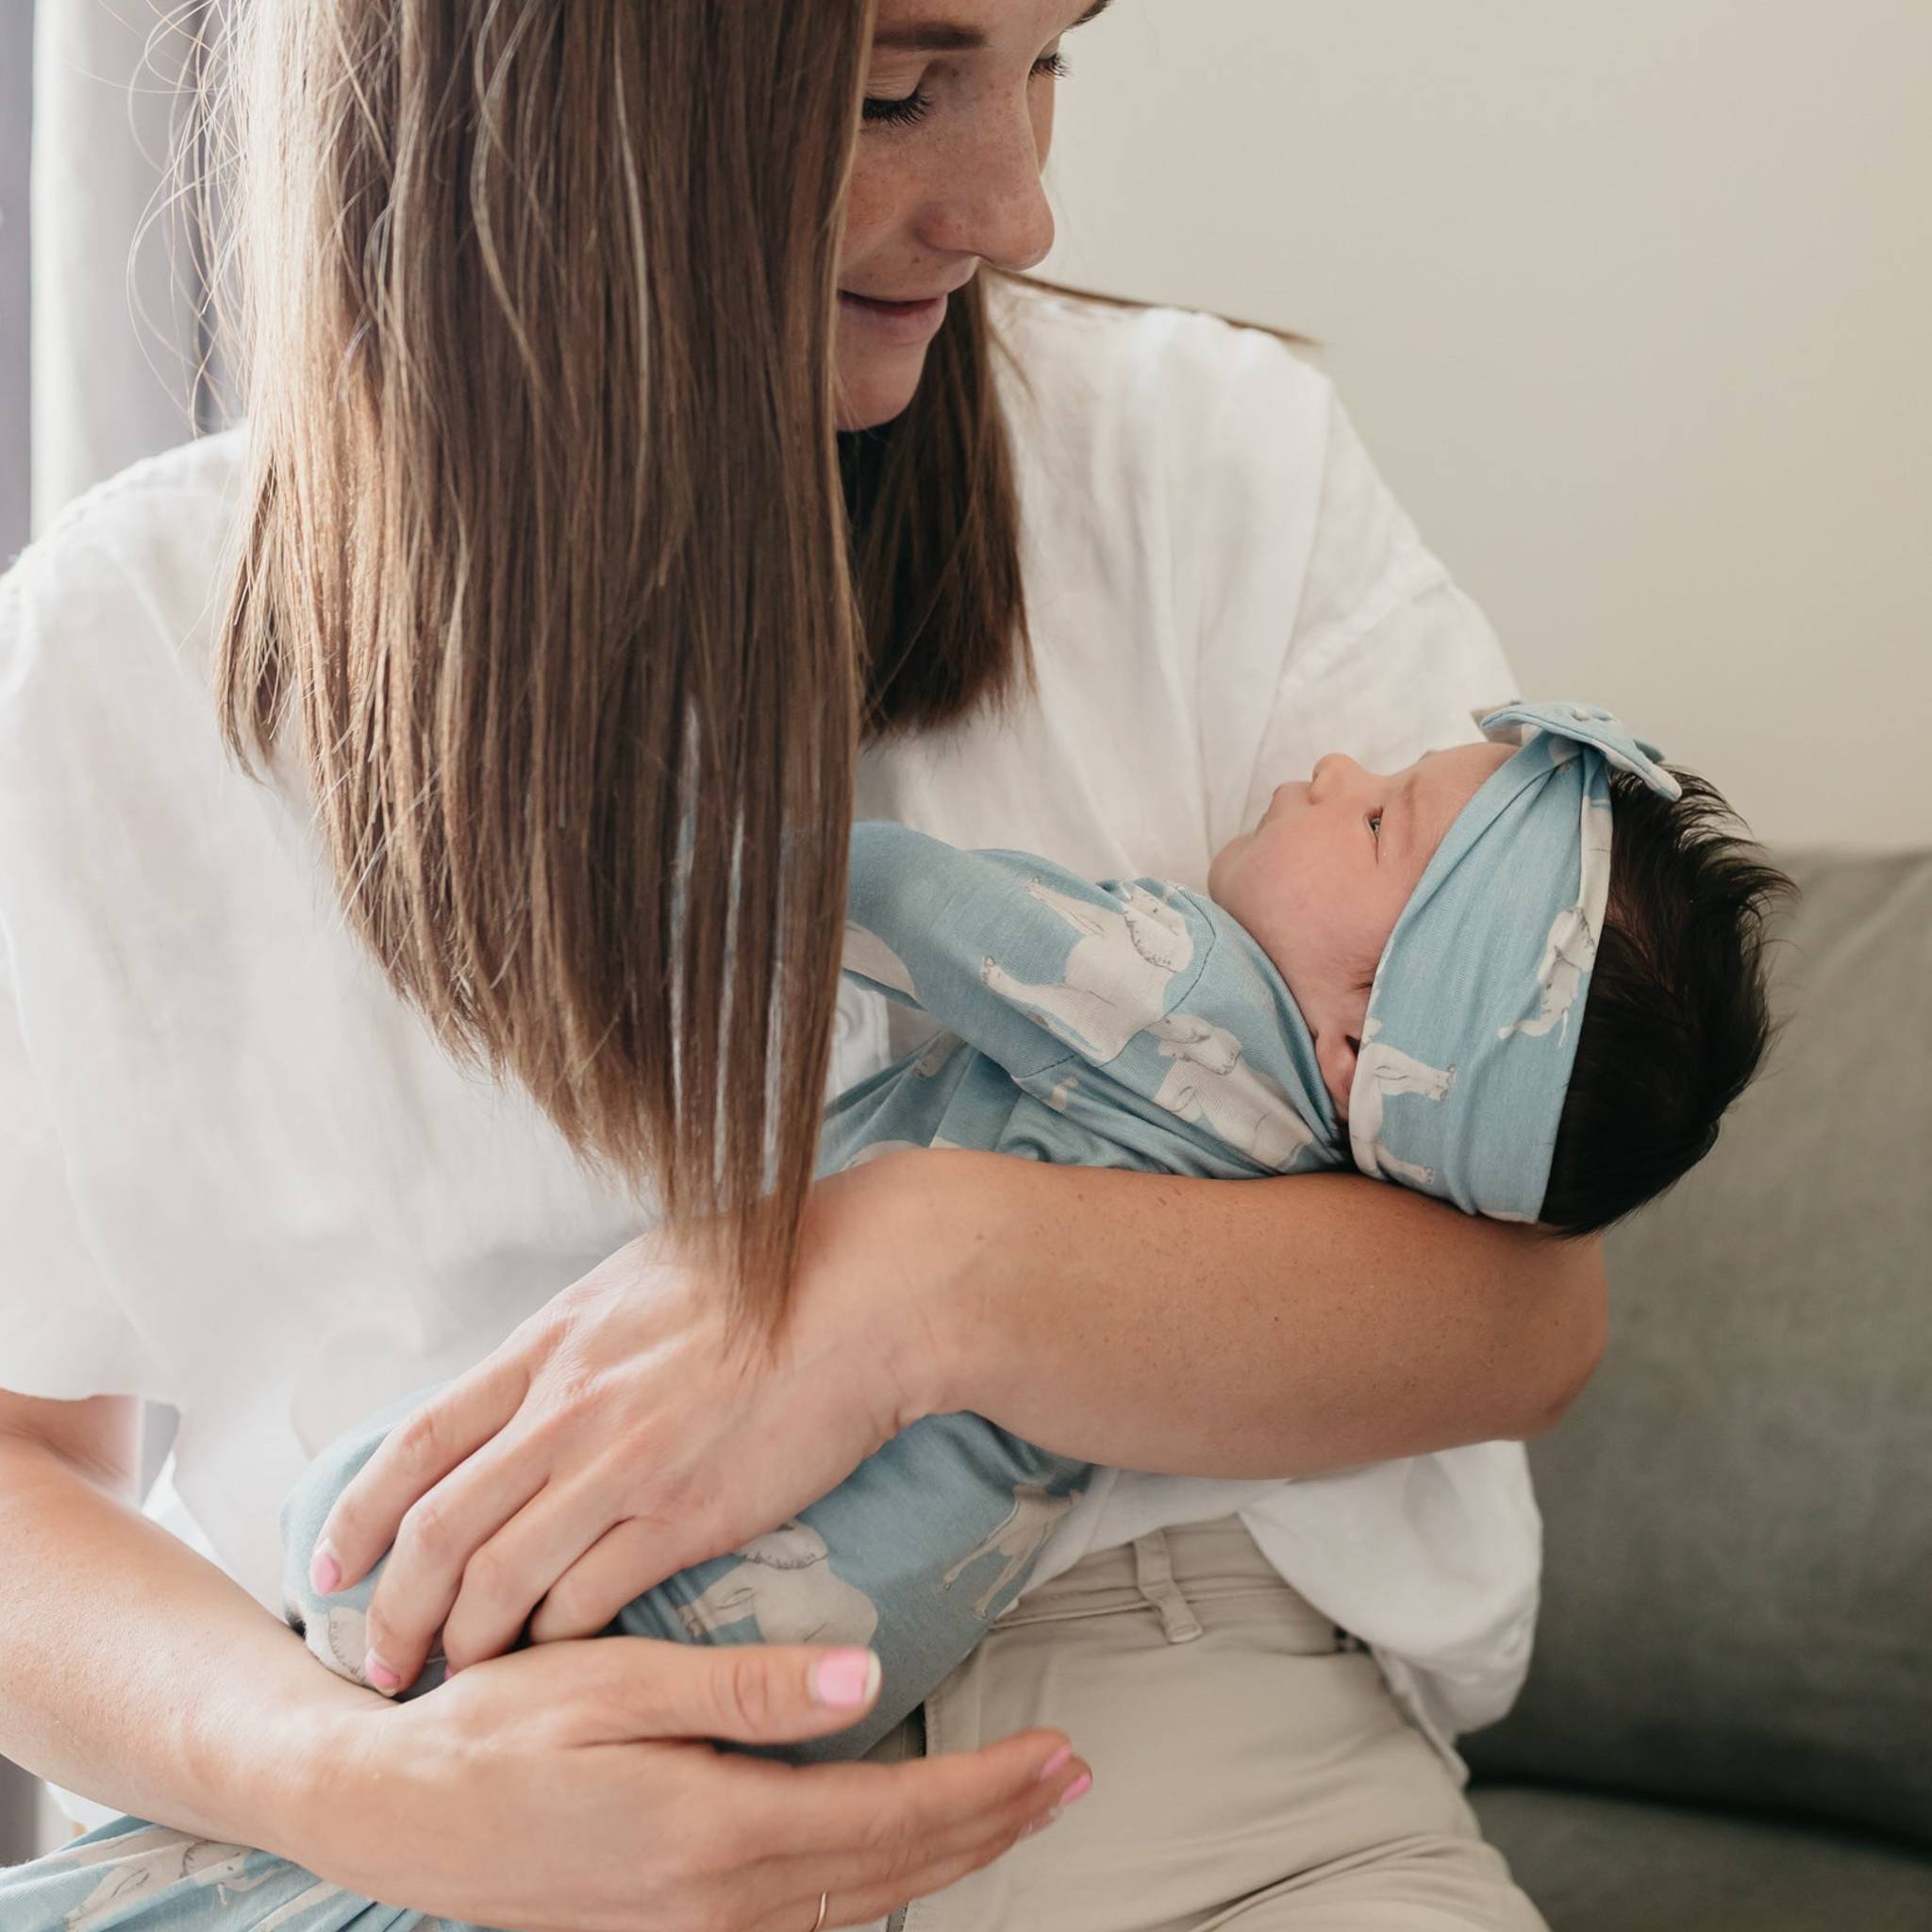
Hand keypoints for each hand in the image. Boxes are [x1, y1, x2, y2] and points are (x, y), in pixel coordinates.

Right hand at [296, 1634, 1088, 1931]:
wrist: (386, 1813)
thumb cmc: (493, 1727)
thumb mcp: (610, 1681)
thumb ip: (743, 1687)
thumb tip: (867, 1678)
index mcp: (710, 1829)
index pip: (888, 1817)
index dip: (985, 1788)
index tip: (1056, 1752)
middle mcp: (714, 1902)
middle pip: (892, 1871)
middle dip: (992, 1825)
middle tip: (1069, 1778)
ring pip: (857, 1908)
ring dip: (946, 1859)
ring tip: (1013, 1810)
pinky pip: (802, 1929)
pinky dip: (873, 1894)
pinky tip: (899, 1864)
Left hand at [310, 1154, 949, 1693]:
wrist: (865, 1294)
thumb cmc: (765, 1272)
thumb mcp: (636, 1278)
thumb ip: (574, 1339)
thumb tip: (536, 1380)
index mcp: (550, 1345)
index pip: (418, 1441)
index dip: (359, 1513)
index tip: (329, 1564)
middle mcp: (568, 1410)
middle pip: (439, 1531)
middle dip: (392, 1612)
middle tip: (381, 1661)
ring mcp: (624, 1468)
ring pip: (500, 1582)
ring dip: (466, 1644)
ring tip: (458, 1679)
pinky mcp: (688, 1518)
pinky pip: (590, 1603)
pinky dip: (556, 1643)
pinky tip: (552, 1662)